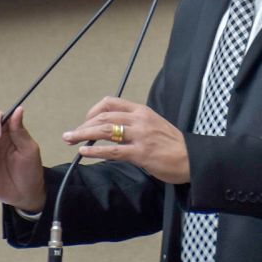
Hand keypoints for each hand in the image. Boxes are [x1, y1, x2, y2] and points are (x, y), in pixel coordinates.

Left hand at [64, 97, 190, 183]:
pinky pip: (113, 150)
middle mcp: (139, 120)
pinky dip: (96, 150)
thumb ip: (135, 124)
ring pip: (105, 130)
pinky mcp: (141, 153)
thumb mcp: (154, 125)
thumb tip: (113, 131)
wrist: (192, 158)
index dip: (93, 111)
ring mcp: (140, 136)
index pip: (110, 102)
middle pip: (103, 116)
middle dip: (83, 125)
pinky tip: (84, 152)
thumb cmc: (173, 144)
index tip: (85, 122)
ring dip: (83, 134)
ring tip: (69, 140)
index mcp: (142, 111)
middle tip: (70, 134)